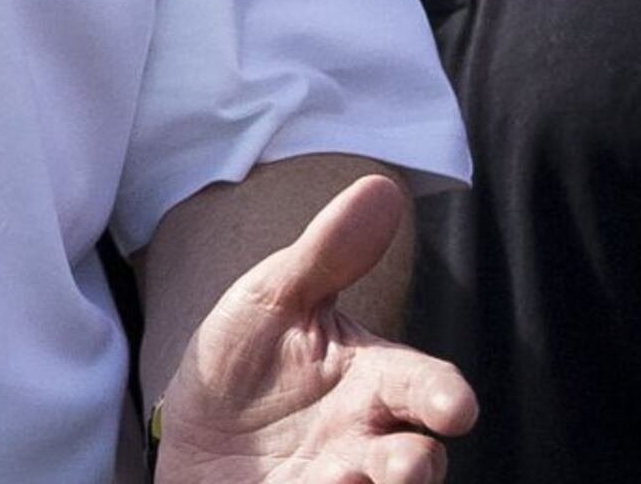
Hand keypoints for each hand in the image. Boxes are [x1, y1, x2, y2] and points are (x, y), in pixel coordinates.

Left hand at [153, 174, 475, 483]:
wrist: (185, 428)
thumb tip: (383, 186)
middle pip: (417, 462)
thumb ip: (328, 254)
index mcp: (373, 381)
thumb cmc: (246, 360)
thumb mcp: (274, 298)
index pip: (426, 387)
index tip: (455, 408)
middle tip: (410, 463)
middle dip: (418, 466)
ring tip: (354, 482)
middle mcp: (364, 441)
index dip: (444, 398)